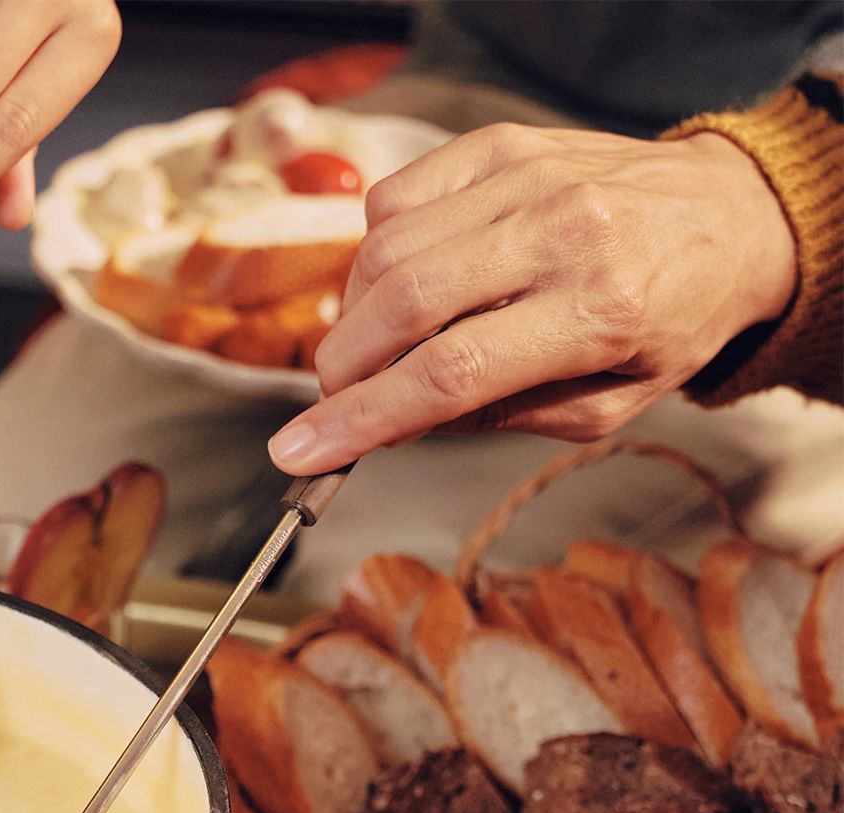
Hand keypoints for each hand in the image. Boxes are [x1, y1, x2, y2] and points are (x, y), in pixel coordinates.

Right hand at [269, 124, 797, 474]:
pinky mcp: (501, 145)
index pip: (450, 372)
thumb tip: (392, 424)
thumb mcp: (602, 407)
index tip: (297, 452)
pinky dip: (375, 251)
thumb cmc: (666, 321)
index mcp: (600, 313)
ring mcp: (528, 177)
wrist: (730, 215)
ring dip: (354, 314)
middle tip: (337, 400)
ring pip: (387, 248)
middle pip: (405, 303)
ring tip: (375, 347)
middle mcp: (563, 232)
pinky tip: (403, 282)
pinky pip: (395, 197)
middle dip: (344, 368)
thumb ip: (495, 418)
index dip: (360, 419)